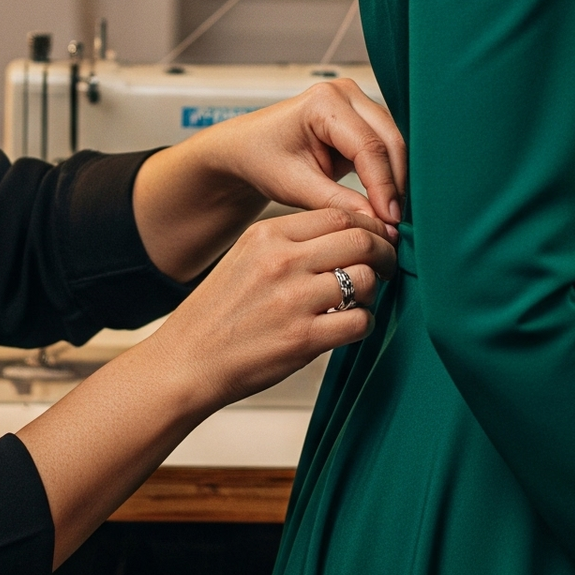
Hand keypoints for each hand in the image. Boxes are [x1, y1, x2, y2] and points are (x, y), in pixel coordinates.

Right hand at [144, 207, 395, 408]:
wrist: (186, 361)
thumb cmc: (218, 314)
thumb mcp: (245, 258)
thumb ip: (291, 244)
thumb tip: (347, 237)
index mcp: (267, 235)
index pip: (338, 214)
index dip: (368, 225)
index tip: (378, 237)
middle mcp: (281, 261)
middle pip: (360, 239)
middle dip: (384, 252)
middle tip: (388, 265)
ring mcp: (293, 300)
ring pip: (366, 279)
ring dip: (374, 290)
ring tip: (362, 299)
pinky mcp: (303, 339)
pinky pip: (360, 322)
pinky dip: (365, 324)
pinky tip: (350, 327)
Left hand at [192, 80, 405, 229]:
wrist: (249, 149)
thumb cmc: (263, 159)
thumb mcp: (296, 186)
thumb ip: (339, 203)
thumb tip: (380, 224)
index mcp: (324, 102)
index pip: (369, 146)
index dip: (384, 186)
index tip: (391, 220)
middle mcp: (345, 93)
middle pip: (389, 140)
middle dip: (397, 183)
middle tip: (398, 223)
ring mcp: (357, 102)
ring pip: (394, 143)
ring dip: (397, 179)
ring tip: (394, 216)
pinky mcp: (363, 118)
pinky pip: (387, 147)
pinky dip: (390, 174)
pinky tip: (389, 202)